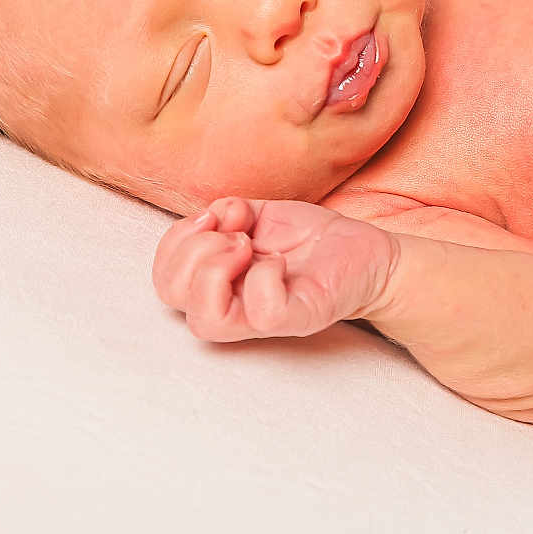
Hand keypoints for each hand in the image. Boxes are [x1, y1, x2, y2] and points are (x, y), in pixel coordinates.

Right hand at [152, 197, 396, 341]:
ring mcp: (261, 317)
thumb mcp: (260, 215)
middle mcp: (233, 304)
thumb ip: (227, 212)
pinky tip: (281, 261)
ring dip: (217, 267)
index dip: (174, 241)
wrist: (369, 252)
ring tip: (250, 245)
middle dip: (193, 249)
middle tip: (237, 233)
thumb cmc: (313, 240)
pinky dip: (264, 276)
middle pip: (170, 297)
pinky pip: (261, 311)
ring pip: (204, 321)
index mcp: (218, 281)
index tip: (213, 215)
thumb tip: (212, 217)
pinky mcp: (295, 318)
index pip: (163, 279)